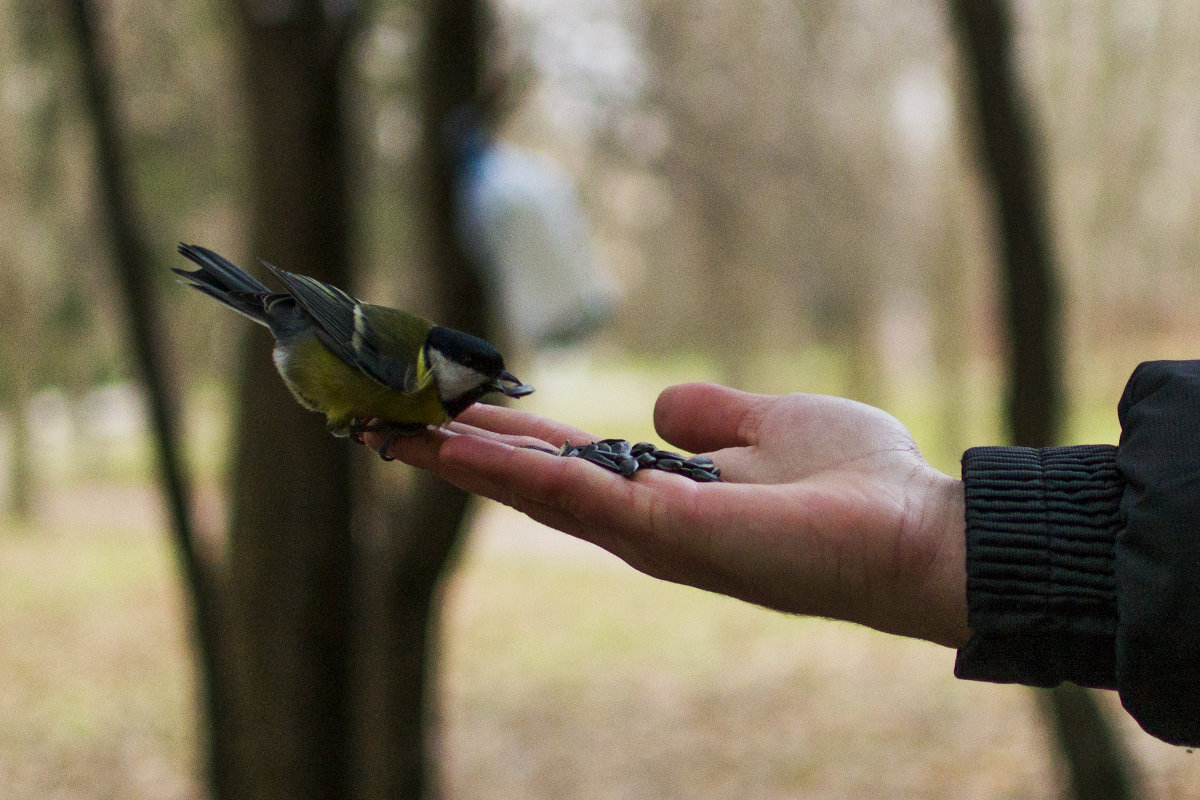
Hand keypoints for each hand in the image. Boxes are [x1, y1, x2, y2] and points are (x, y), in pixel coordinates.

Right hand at [366, 383, 968, 647]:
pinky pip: (579, 501)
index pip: (560, 465)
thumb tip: (663, 404)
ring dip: (463, 463)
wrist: (918, 531)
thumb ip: (711, 415)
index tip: (436, 412)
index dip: (497, 440)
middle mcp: (644, 522)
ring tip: (392, 431)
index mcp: (662, 494)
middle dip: (454, 454)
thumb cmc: (857, 483)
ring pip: (536, 495)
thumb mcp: (770, 423)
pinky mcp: (674, 536)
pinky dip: (514, 476)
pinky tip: (462, 449)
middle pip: (530, 485)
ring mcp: (653, 535)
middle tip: (376, 424)